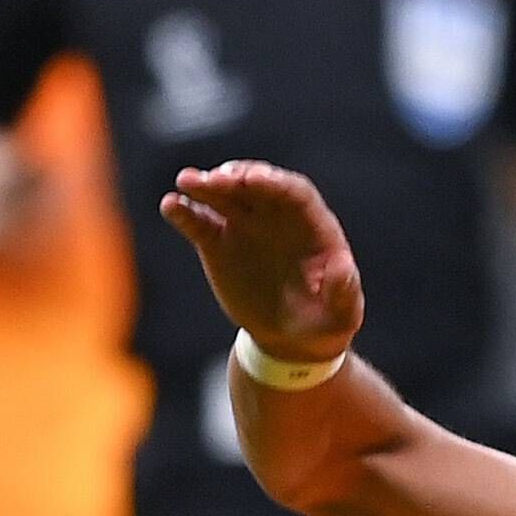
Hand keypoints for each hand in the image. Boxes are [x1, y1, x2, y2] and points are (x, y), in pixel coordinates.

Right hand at [161, 162, 364, 364]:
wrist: (291, 337)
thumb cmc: (325, 323)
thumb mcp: (343, 314)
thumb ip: (344, 291)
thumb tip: (343, 268)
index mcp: (312, 224)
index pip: (293, 192)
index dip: (274, 182)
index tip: (254, 180)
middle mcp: (276, 215)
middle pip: (256, 185)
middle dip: (236, 178)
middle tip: (215, 179)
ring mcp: (245, 224)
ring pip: (224, 195)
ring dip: (205, 185)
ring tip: (186, 181)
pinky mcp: (219, 241)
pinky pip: (199, 221)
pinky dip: (184, 212)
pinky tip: (170, 205)